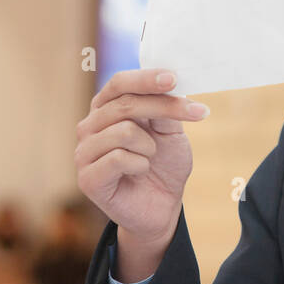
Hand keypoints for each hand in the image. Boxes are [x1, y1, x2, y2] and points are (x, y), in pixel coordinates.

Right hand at [75, 70, 208, 275]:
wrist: (162, 205)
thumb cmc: (164, 163)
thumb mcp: (171, 131)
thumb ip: (164, 108)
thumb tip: (169, 83)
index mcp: (107, 108)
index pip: (119, 83)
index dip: (146, 78)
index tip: (174, 78)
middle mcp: (90, 126)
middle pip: (125, 105)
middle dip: (166, 107)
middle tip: (198, 113)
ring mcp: (84, 152)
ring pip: (123, 131)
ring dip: (150, 145)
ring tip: (151, 156)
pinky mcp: (87, 178)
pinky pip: (118, 158)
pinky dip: (140, 164)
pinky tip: (140, 171)